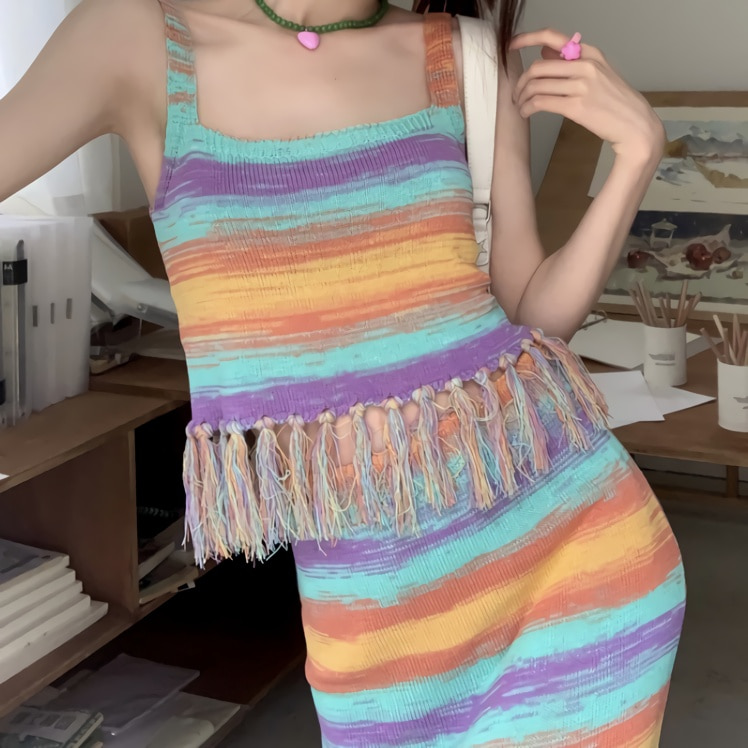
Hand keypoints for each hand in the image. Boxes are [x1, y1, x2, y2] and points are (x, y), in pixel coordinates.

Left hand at [510, 29, 664, 162]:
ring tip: (520, 107)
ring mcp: (581, 85)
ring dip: (522, 98)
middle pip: (537, 67)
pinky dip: (527, 109)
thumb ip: (570, 62)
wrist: (635, 124)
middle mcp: (584, 65)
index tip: (511, 45)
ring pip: (536, 86)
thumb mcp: (598, 73)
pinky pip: (540, 103)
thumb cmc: (616, 102)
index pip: (552, 37)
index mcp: (589, 53)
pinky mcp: (576, 106)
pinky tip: (526, 113)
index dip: (527, 39)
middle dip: (520, 82)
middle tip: (517, 94)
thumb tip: (544, 53)